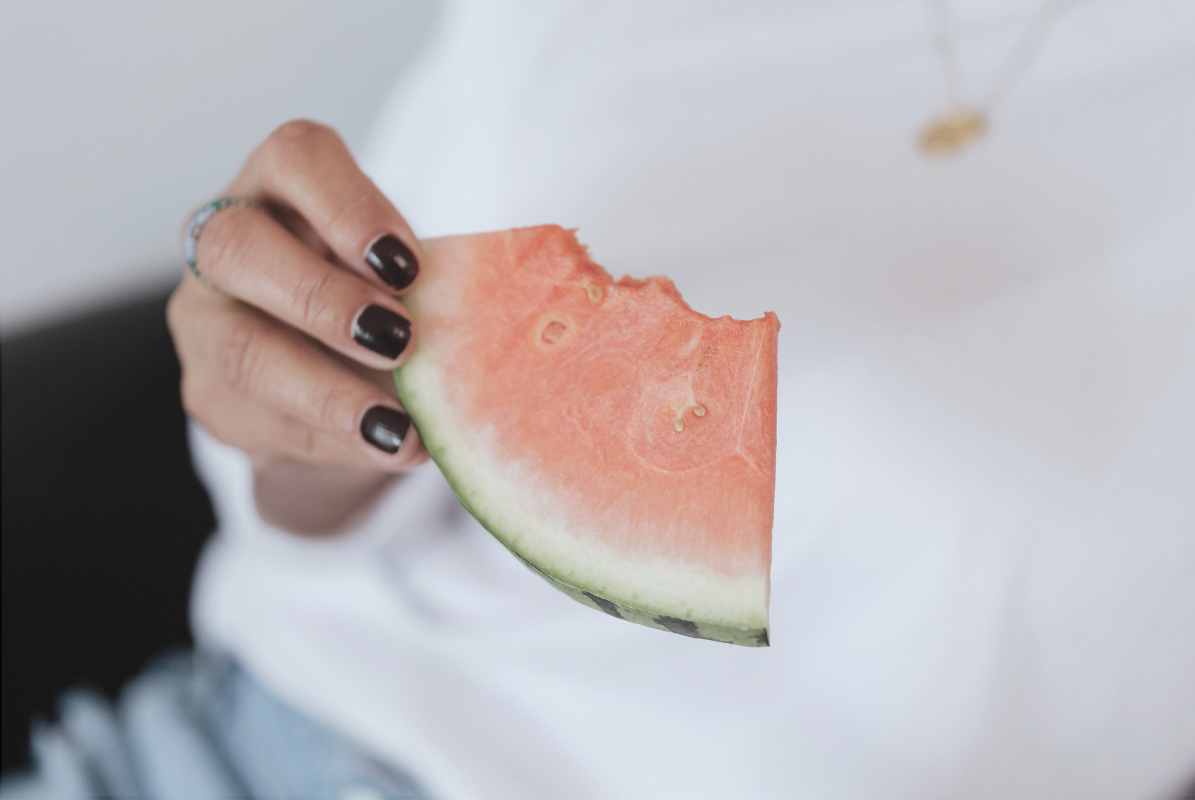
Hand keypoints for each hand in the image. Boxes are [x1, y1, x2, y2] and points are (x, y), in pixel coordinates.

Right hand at [168, 121, 428, 533]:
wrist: (331, 387)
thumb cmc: (379, 301)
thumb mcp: (403, 277)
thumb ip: (423, 283)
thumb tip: (480, 323)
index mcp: (280, 184)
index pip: (294, 158)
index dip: (348, 204)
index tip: (407, 263)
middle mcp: (222, 238)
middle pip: (238, 248)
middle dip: (323, 298)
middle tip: (400, 339)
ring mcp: (204, 318)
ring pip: (242, 350)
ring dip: (329, 392)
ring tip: (399, 426)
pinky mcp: (210, 395)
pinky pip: (262, 422)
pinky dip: (335, 440)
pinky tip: (389, 448)